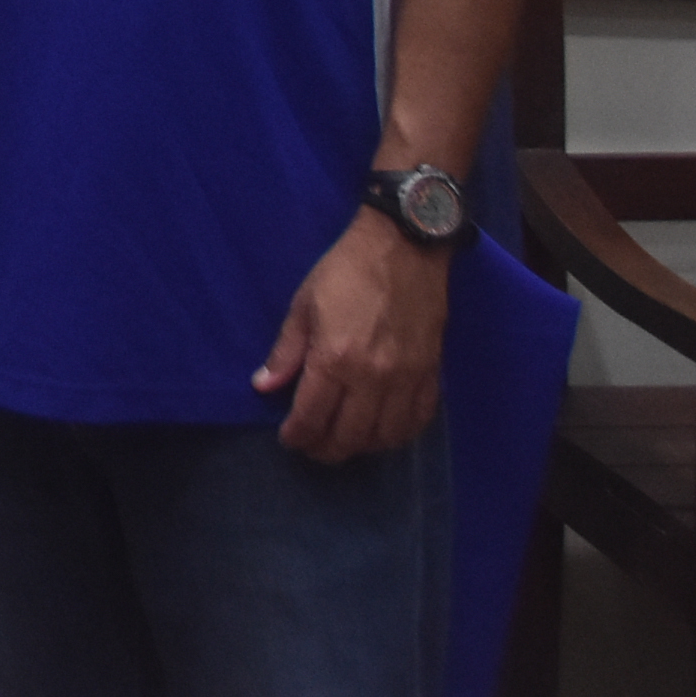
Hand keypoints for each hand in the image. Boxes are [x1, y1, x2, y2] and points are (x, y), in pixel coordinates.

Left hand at [253, 210, 448, 462]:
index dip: (297, 437)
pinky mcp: (431, 374)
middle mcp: (372, 378)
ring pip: (385, 437)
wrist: (404, 248)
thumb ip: (286, 351)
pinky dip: (398, 434)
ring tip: (344, 440)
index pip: (312, 418)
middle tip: (313, 446)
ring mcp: (406, 379)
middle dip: (325, 449)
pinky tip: (383, 430)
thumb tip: (263, 386)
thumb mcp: (304, 305)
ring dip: (362, 447)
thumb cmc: (345, 271)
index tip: (289, 438)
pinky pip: (418, 421)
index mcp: (335, 359)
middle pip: (349, 437)